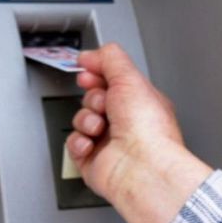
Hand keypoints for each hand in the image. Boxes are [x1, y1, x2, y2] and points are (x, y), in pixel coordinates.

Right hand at [67, 44, 212, 222]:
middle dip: (93, 98)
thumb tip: (90, 55)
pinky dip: (79, 142)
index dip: (97, 73)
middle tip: (103, 105)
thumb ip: (110, 58)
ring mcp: (109, 141)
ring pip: (81, 119)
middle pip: (93, 97)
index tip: (88, 70)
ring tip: (100, 128)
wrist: (141, 168)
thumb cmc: (148, 130)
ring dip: (86, 120)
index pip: (112, 80)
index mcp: (140, 101)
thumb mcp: (130, 78)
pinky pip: (73, 142)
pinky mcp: (93, 159)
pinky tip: (92, 144)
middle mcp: (126, 121)